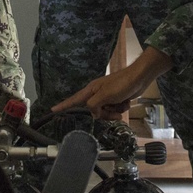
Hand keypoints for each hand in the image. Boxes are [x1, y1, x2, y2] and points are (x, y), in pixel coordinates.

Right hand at [52, 47, 172, 119]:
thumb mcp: (105, 95)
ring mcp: (106, 97)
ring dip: (114, 112)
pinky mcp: (115, 100)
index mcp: (91, 90)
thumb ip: (94, 105)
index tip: (52, 109)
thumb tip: (92, 114)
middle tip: (113, 110)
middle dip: (104, 114)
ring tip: (121, 104)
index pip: (74, 100)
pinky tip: (126, 102)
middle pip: (93, 111)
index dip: (63, 105)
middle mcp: (97, 94)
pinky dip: (120, 108)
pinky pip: (114, 110)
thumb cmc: (122, 84)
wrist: (139, 78)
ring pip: (105, 113)